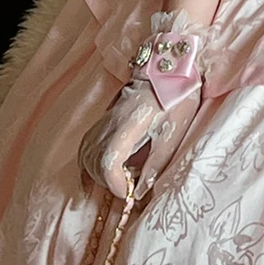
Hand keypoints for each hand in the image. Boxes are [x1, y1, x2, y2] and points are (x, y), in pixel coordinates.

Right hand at [77, 78, 199, 199]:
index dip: (115, 183)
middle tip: (129, 190)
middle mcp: (108, 124)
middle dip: (109, 183)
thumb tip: (140, 193)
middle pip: (94, 163)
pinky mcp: (101, 124)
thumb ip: (157, 163)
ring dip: (98, 176)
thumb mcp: (175, 132)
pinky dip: (86, 167)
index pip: (109, 160)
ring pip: (86, 157)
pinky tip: (91, 181)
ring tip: (119, 183)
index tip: (129, 193)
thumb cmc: (178, 100)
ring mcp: (102, 123)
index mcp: (129, 125)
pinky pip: (85, 149)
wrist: (169, 71)